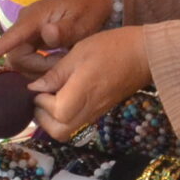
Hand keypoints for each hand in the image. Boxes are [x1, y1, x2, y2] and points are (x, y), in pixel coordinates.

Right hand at [0, 0, 115, 75]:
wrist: (91, 2)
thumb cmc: (87, 11)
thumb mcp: (82, 21)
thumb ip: (65, 30)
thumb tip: (46, 34)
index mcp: (36, 17)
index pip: (13, 34)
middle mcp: (25, 24)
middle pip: (17, 55)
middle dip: (37, 67)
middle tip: (62, 65)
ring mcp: (26, 31)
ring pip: (21, 60)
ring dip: (39, 67)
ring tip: (62, 60)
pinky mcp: (30, 39)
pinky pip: (26, 58)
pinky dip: (39, 65)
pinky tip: (55, 62)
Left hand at [28, 27, 153, 139]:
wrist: (145, 54)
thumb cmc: (112, 48)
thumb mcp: (79, 52)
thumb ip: (56, 73)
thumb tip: (34, 88)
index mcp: (82, 93)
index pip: (55, 112)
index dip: (41, 101)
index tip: (38, 85)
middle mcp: (88, 110)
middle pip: (58, 132)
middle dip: (43, 118)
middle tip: (39, 97)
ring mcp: (95, 113)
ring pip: (66, 131)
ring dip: (52, 120)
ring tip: (49, 98)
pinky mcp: (99, 112)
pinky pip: (76, 123)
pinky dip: (63, 117)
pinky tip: (63, 97)